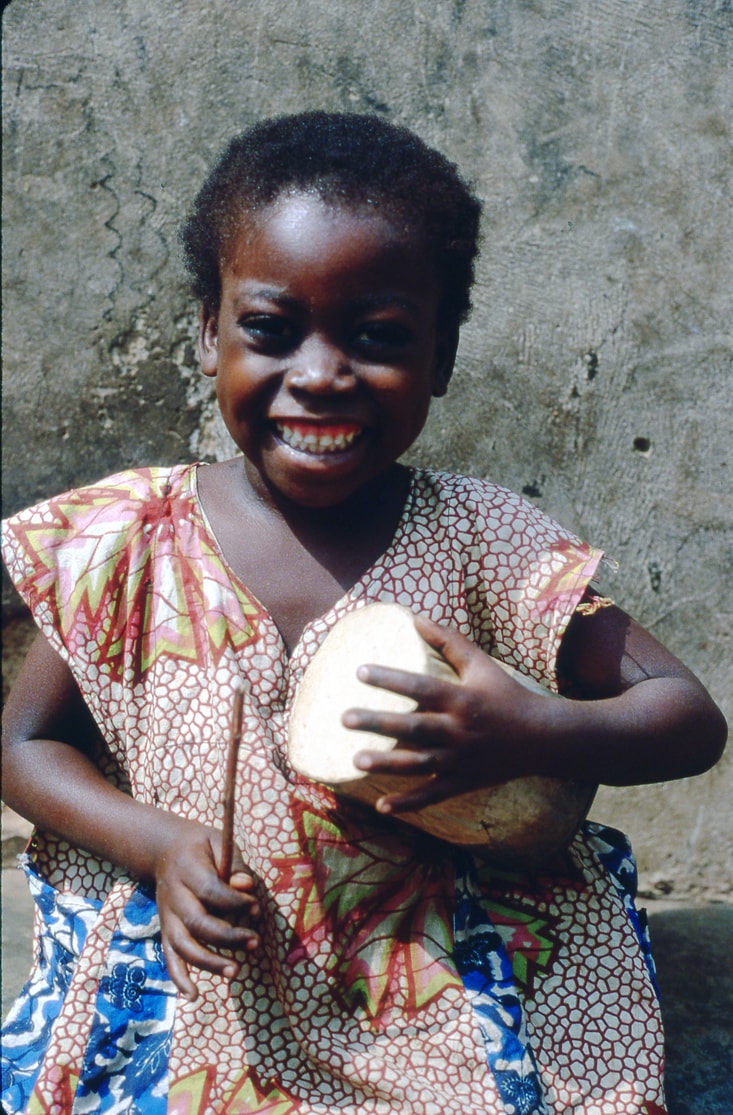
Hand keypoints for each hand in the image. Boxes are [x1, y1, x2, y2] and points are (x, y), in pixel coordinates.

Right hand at [153, 816, 260, 1000]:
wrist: (164, 850)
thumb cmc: (201, 847)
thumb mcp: (219, 842)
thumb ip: (234, 863)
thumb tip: (245, 886)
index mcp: (187, 870)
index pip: (210, 891)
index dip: (234, 902)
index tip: (256, 906)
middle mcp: (173, 897)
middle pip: (197, 923)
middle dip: (227, 936)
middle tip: (255, 942)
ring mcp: (167, 916)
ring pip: (182, 945)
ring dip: (208, 962)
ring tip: (235, 971)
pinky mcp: (166, 930)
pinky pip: (169, 957)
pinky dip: (178, 978)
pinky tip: (193, 996)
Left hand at [343, 615, 545, 813]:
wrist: (542, 738)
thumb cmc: (507, 695)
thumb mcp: (481, 664)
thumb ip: (449, 641)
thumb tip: (415, 618)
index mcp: (462, 699)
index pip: (420, 687)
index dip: (390, 678)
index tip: (360, 671)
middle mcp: (459, 731)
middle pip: (413, 727)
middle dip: (378, 723)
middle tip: (345, 718)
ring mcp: (460, 760)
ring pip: (418, 764)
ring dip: (387, 764)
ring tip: (356, 760)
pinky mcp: (463, 782)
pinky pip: (432, 794)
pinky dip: (408, 802)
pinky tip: (382, 805)